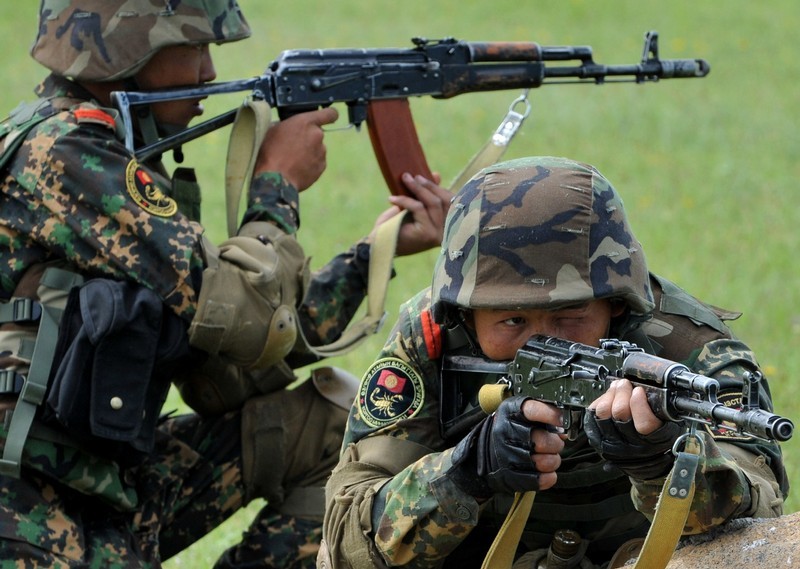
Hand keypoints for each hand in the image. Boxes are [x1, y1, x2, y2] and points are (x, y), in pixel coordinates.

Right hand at [254, 107, 339, 190]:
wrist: (275, 178)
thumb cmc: (270, 153)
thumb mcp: (272, 130)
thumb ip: (288, 125)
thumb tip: (289, 128)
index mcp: (305, 122)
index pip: (329, 114)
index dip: (330, 115)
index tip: (330, 117)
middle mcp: (317, 135)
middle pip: (316, 134)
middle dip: (307, 139)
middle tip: (293, 147)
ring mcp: (321, 152)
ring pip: (317, 149)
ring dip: (308, 152)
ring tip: (292, 160)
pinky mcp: (321, 167)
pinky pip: (317, 162)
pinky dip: (309, 164)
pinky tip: (296, 168)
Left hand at [369, 173, 451, 255]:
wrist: (381, 244)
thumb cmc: (397, 226)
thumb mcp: (414, 207)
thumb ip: (427, 194)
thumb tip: (436, 174)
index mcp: (447, 226)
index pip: (450, 202)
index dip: (438, 188)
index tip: (422, 176)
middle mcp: (447, 232)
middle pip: (444, 201)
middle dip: (428, 185)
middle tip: (410, 176)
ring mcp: (438, 234)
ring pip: (433, 203)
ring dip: (417, 189)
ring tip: (404, 179)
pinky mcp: (427, 234)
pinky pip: (419, 208)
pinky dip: (405, 200)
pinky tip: (392, 199)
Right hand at [449, 396, 564, 497]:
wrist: (484, 451)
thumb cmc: (509, 430)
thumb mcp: (520, 413)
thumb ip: (543, 416)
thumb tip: (563, 429)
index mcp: (509, 413)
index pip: (532, 411)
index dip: (551, 415)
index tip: (563, 420)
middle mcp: (504, 433)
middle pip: (541, 440)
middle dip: (556, 443)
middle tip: (556, 443)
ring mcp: (506, 456)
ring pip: (544, 462)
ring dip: (554, 460)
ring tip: (550, 456)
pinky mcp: (510, 477)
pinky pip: (540, 480)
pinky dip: (549, 476)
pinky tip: (546, 471)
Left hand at [584, 379, 682, 479]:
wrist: (643, 460)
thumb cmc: (656, 437)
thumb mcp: (666, 424)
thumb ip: (657, 408)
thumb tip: (642, 387)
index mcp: (653, 440)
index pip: (644, 423)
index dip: (639, 403)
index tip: (639, 391)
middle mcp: (631, 444)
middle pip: (619, 412)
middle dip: (622, 392)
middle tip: (626, 384)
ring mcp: (612, 442)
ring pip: (603, 411)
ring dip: (610, 394)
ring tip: (617, 387)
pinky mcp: (597, 437)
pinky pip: (592, 413)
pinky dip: (599, 401)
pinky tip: (607, 397)